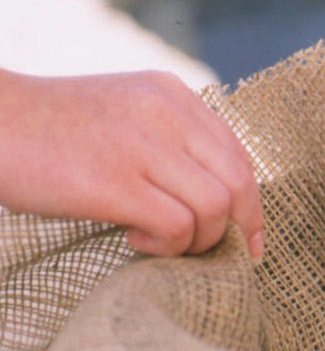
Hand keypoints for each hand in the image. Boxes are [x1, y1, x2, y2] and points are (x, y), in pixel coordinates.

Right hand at [0, 70, 264, 257]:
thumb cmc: (48, 131)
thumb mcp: (121, 114)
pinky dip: (167, 245)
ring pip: (214, 207)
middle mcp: (166, 113)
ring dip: (196, 240)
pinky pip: (176, 225)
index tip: (247, 238)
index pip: (237, 153)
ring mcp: (141, 145)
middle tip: (213, 255)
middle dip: (235, 228)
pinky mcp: (114, 181)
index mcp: (172, 94)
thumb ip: (166, 139)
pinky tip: (134, 239)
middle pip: (237, 182)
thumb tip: (211, 198)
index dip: (250, 203)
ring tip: (159, 242)